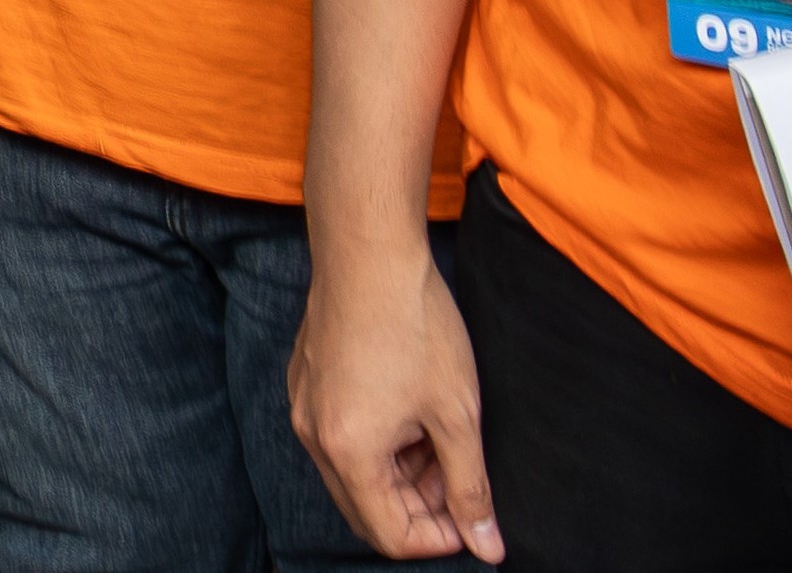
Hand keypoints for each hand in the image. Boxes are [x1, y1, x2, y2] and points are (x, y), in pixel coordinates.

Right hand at [288, 237, 501, 560]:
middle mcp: (314, 437)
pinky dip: (377, 440)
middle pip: (367, 508)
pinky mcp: (306, 379)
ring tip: (441, 436)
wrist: (369, 248)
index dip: (439, 538)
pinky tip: (411, 408)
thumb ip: (472, 488)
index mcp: (348, 453)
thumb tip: (487, 546)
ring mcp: (304, 405)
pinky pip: (339, 434)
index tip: (472, 517)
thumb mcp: (457, 413)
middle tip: (460, 477)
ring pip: (353, 471)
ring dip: (399, 473)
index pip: (390, 536)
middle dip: (419, 507)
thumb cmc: (414, 324)